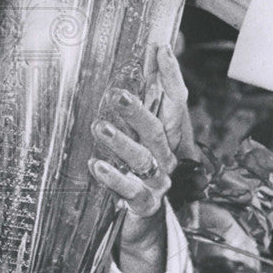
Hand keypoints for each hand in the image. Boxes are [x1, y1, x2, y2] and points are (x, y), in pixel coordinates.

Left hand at [89, 47, 188, 272]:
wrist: (147, 223)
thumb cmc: (141, 168)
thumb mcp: (143, 134)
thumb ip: (146, 99)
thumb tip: (151, 52)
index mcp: (170, 137)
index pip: (176, 102)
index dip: (171, 75)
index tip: (161, 48)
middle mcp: (167, 157)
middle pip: (158, 131)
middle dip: (140, 111)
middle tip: (118, 94)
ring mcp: (157, 182)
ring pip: (143, 159)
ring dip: (121, 142)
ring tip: (99, 127)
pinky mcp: (144, 204)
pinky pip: (130, 191)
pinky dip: (114, 178)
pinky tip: (96, 164)